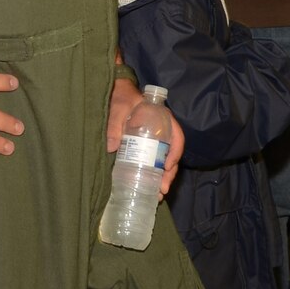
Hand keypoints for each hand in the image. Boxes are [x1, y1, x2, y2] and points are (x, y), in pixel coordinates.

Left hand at [108, 77, 184, 195]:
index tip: (167, 167)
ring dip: (163, 178)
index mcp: (163, 119)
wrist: (118, 93)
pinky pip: (154, 162)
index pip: (177, 137)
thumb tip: (112, 147)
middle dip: (170, 174)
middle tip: (162, 189)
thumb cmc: (123, 97)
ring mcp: (156, 140)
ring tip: (157, 195)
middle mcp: (163, 132)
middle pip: (172, 154)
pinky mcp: (146, 146)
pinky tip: (149, 187)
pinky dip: (153, 175)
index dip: (175, 153)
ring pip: (165, 161)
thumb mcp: (118, 107)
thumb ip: (115, 124)